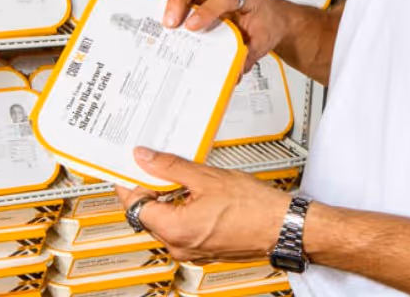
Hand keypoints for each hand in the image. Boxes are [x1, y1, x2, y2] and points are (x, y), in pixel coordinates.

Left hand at [116, 147, 289, 262]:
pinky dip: (182, 209)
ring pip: (166, 221)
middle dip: (150, 188)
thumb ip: (170, 166)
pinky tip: (194, 192)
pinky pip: (181, 227)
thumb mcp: (206, 177)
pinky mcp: (203, 249)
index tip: (127, 167)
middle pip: (148, 215)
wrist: (281, 225)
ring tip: (180, 176)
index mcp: (175, 230)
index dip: (130, 183)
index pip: (135, 206)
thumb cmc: (253, 206)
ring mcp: (191, 250)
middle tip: (153, 164)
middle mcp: (179, 246)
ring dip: (167, 198)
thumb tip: (145, 158)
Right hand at [164, 0, 283, 71]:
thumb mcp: (262, 42)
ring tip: (167, 23)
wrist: (271, 16)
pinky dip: (171, 4)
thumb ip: (247, 57)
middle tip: (171, 22)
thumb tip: (233, 73)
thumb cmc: (266, 23)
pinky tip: (169, 21)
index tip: (193, 26)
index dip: (207, 10)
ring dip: (172, 0)